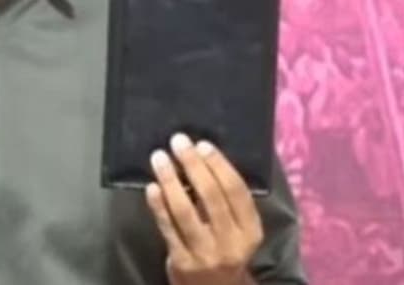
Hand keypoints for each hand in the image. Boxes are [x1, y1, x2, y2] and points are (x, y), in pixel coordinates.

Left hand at [144, 134, 262, 284]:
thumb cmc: (225, 250)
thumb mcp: (238, 230)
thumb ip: (226, 202)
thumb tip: (200, 157)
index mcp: (251, 230)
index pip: (236, 191)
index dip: (219, 165)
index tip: (202, 145)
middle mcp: (231, 242)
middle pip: (211, 197)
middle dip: (193, 165)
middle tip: (178, 142)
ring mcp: (205, 253)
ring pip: (185, 211)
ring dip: (170, 180)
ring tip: (159, 158)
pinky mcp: (181, 261)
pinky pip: (167, 227)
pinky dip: (158, 205)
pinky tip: (152, 187)